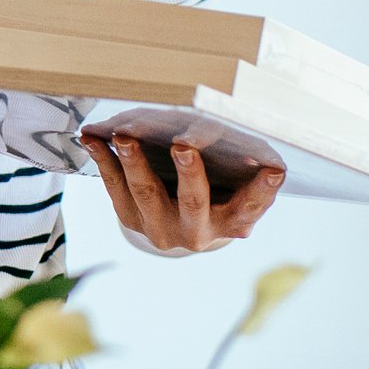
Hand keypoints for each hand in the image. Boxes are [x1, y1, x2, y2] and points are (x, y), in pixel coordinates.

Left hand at [92, 131, 285, 256]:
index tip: (275, 169)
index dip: (263, 190)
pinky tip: (93, 138)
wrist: (183, 225)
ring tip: (125, 136)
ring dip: (134, 162)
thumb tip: (256, 145)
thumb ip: (246, 173)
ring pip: (146, 194)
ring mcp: (161, 228)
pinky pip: (115, 188)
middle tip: (183, 146)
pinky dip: (104, 161)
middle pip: (194, 202)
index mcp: (232, 223)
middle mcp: (197, 232)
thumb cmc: (220, 194)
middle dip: (188, 173)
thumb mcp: (238, 189)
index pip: (251, 206)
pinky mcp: (132, 219)